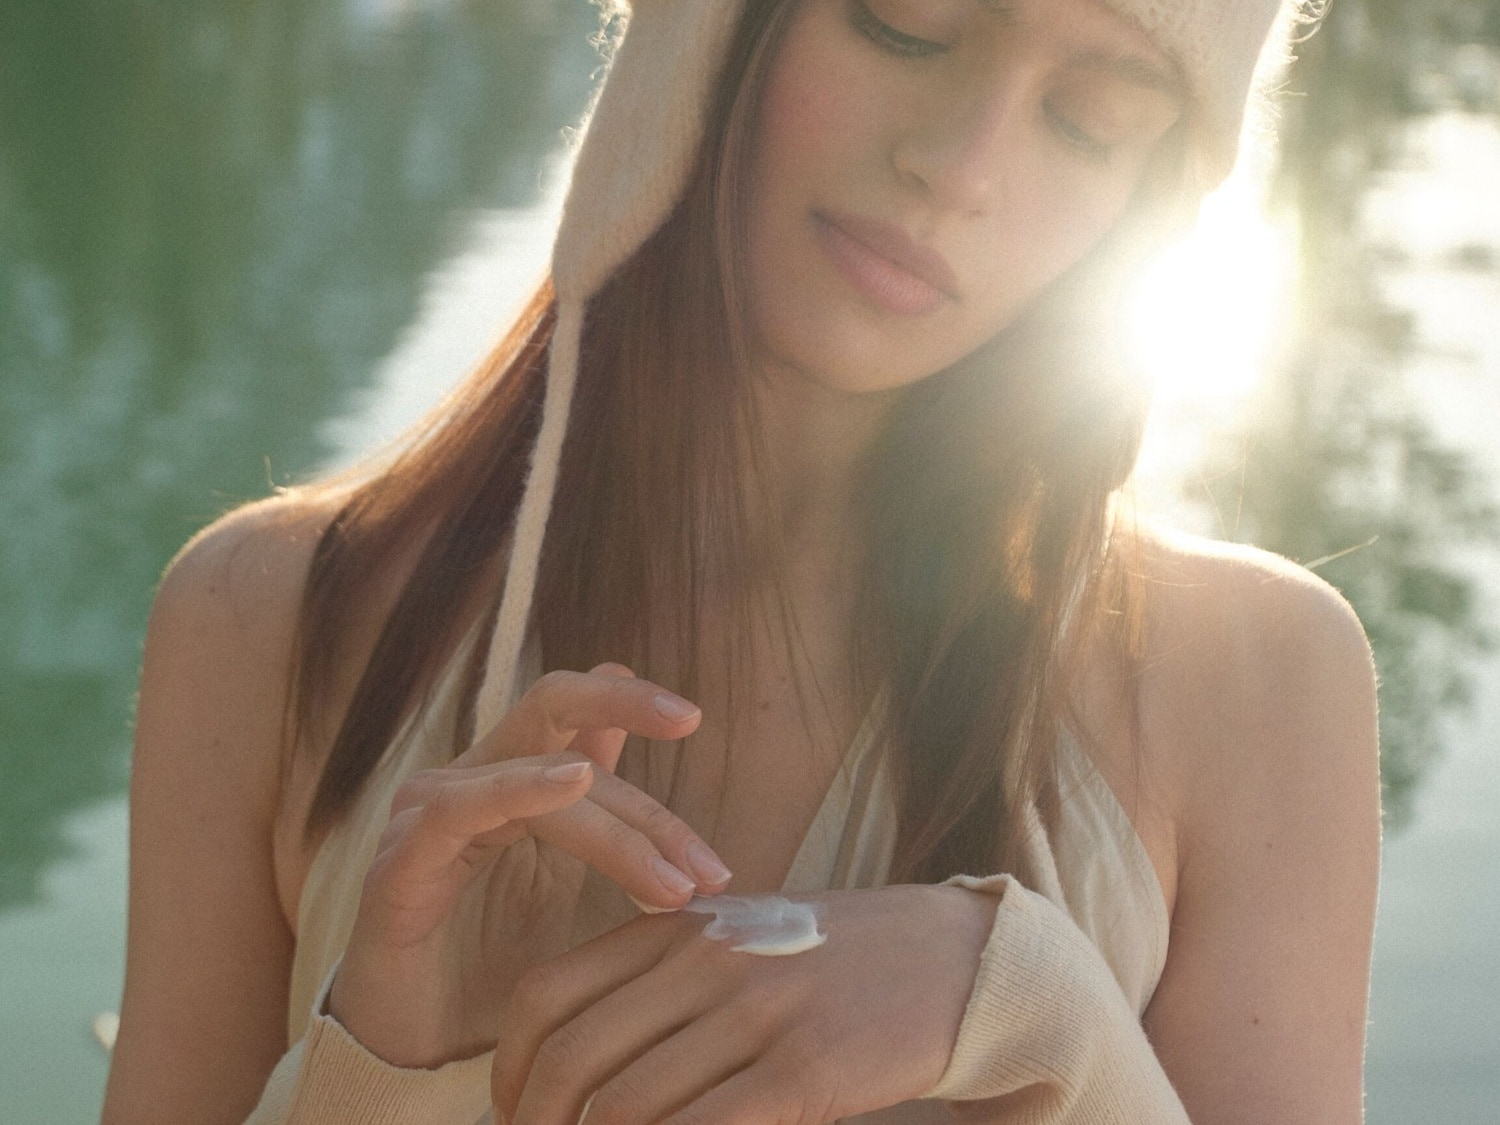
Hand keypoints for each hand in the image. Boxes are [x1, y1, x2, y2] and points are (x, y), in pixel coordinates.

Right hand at [327, 664, 734, 1068]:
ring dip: (618, 828)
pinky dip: (519, 788)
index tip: (692, 717)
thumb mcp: (565, 880)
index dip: (631, 700)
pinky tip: (572, 783)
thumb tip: (637, 746)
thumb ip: (600, 814)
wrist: (417, 1054)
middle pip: (552, 704)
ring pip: (536, 774)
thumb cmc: (491, 966)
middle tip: (692, 749)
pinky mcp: (400, 864)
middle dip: (628, 712)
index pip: (576, 709)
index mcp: (513, 777)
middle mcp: (471, 778)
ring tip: (675, 882)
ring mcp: (430, 814)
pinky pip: (458, 810)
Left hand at [490, 883, 998, 1123]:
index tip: (512, 1115)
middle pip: (573, 1059)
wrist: (950, 956)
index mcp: (675, 926)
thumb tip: (581, 1061)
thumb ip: (659, 979)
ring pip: (629, 1103)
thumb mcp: (736, 939)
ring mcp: (755, 1012)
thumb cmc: (831, 959)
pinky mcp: (805, 1068)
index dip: (507, 1070)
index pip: (545, 994)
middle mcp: (704, 960)